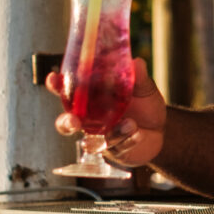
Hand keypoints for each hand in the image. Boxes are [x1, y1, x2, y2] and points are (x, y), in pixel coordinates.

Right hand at [48, 56, 166, 166]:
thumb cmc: (144, 104)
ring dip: (112, 132)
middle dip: (66, 123)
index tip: (53, 79)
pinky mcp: (114, 150)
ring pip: (92, 140)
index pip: (68, 91)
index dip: (57, 85)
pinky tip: (138, 133)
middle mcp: (90, 119)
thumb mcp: (144, 88)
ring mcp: (100, 136)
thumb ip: (139, 77)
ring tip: (131, 124)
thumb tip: (136, 62)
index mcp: (92, 98)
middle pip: (67, 123)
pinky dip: (127, 140)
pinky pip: (115, 148)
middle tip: (74, 121)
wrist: (161, 129)